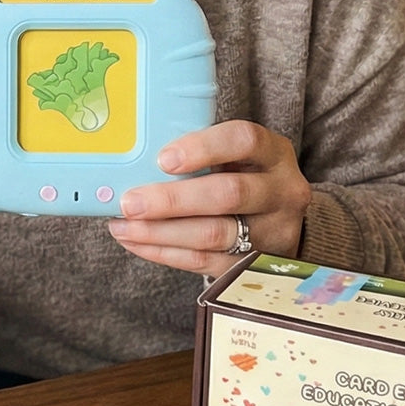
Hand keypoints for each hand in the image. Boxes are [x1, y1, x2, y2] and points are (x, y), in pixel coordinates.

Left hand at [108, 119, 311, 276]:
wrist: (277, 217)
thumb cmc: (239, 172)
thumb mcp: (231, 153)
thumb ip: (195, 151)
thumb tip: (130, 158)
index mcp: (272, 152)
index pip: (243, 141)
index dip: (203, 148)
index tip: (163, 159)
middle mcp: (281, 191)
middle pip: (227, 194)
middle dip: (171, 200)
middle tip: (130, 202)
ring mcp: (274, 232)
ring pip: (214, 234)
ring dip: (161, 232)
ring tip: (122, 226)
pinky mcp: (257, 265)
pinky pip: (206, 262)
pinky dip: (165, 253)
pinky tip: (136, 242)